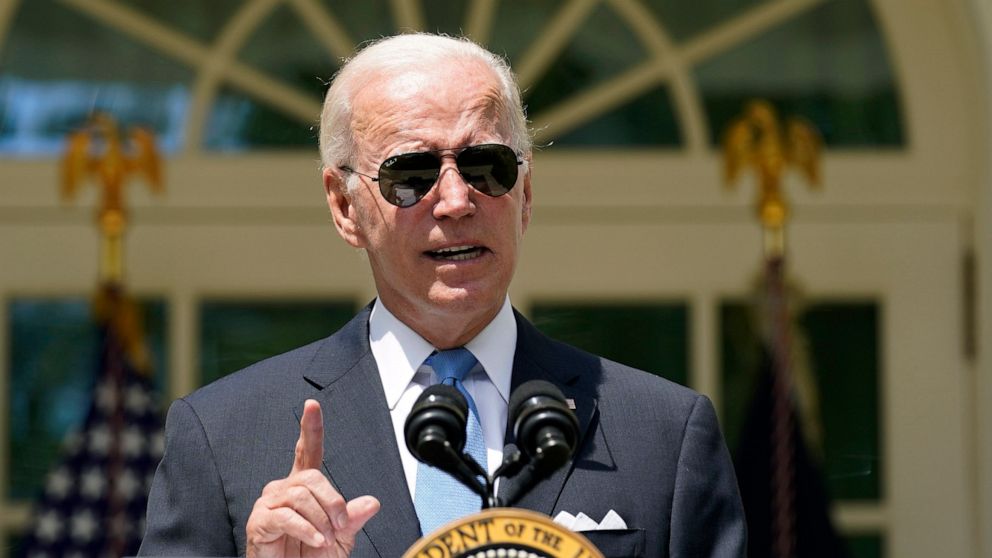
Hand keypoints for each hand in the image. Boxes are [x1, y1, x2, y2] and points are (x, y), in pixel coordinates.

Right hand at [246, 400, 380, 557]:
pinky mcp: (259, 521)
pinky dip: (307, 530)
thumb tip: (371, 503)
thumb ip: (353, 518)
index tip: (312, 405)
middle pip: (312, 477)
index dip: (310, 427)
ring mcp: (269, 504)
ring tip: (326, 537)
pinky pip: (287, 517)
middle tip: (340, 526)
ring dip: (321, 519)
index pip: (307, 451)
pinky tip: (316, 540)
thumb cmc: (311, 556)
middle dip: (332, 501)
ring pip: (300, 495)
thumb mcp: (340, 538)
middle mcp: (284, 489)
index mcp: (303, 487)